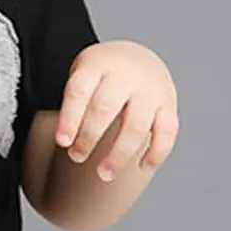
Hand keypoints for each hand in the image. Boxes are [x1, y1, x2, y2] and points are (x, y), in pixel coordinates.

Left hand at [55, 40, 178, 181]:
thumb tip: (63, 140)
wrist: (139, 57)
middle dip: (88, 137)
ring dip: (119, 155)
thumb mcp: (84, 72)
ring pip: (135, 126)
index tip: (62, 142)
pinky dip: (156, 153)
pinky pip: (167, 133)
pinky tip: (142, 167)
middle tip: (77, 157)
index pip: (79, 91)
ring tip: (104, 173)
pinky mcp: (168, 104)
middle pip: (104, 108)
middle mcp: (125, 75)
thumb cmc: (104, 73)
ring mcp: (150, 89)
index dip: (69, 118)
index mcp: (98, 64)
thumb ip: (74, 100)